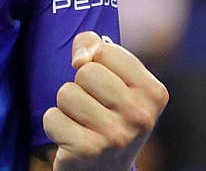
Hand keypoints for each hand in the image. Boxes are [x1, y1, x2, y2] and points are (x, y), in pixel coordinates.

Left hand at [43, 33, 167, 170]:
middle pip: (86, 72)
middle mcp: (140, 116)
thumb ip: (96, 47)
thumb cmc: (109, 114)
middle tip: (93, 108)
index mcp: (154, 93)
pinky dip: (54, 125)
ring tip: (83, 122)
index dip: (96, 62)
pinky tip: (71, 137)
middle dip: (81, 86)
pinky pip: (51, 117)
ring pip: (66, 93)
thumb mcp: (115, 79)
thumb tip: (80, 58)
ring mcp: (116, 136)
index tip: (104, 84)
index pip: (107, 51)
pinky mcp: (88, 151)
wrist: (106, 169)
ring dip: (67, 106)